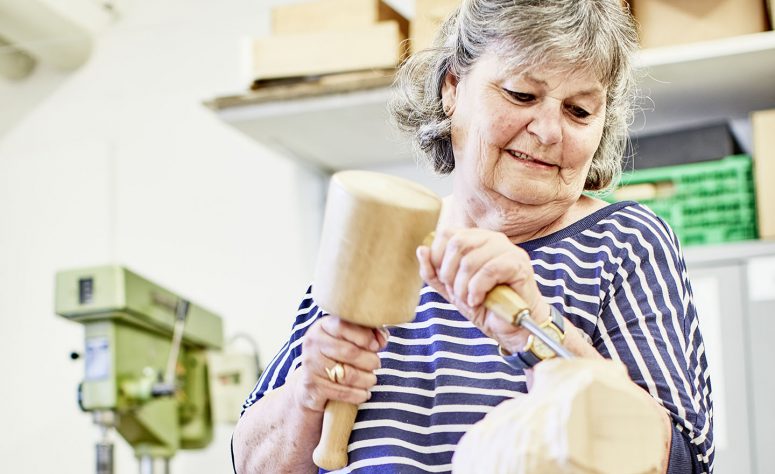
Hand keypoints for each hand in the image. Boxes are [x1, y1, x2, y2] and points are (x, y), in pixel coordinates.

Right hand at [295, 316, 387, 411]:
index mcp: (322, 327)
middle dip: (369, 360)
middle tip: (377, 364)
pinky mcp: (312, 387)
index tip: (376, 346)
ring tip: (371, 380)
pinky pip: (341, 392)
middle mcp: (313, 344)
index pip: (343, 326)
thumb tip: (382, 338)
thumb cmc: (337, 355)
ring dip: (366, 379)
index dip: (364, 336)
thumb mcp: (349, 338)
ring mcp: (310, 366)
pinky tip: (364, 394)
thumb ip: (368, 333)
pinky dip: (357, 395)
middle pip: (348, 352)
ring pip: (346, 374)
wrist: (311, 382)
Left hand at [417, 228, 550, 351]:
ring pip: (471, 260)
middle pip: (457, 244)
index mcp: (476, 239)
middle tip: (457, 292)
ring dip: (463, 287)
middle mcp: (492, 239)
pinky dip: (477, 290)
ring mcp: (508, 250)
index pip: (447, 233)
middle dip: (450, 273)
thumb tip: (422, 249)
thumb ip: (433, 272)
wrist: (511, 327)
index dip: (438, 257)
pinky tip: (479, 300)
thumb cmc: (484, 304)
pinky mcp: (518, 265)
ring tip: (469, 300)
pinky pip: (489, 271)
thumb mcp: (451, 289)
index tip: (444, 280)